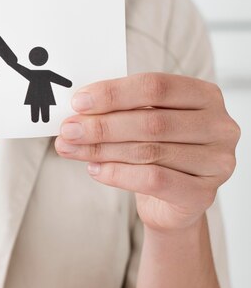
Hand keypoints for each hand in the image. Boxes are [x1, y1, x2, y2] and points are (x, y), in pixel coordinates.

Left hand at [54, 73, 239, 231]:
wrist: (172, 201)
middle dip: (101, 125)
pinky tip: (94, 170)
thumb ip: (119, 111)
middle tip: (68, 129)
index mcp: (204, 96)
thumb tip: (76, 112)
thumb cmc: (156, 150)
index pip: (155, 86)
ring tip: (70, 148)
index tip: (78, 102)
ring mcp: (216, 161)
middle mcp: (218, 126)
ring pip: (148, 151)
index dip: (113, 93)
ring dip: (101, 149)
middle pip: (150, 121)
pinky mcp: (202, 194)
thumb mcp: (142, 121)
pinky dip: (117, 174)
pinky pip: (153, 180)